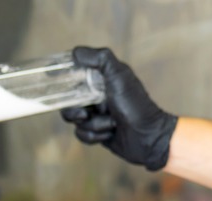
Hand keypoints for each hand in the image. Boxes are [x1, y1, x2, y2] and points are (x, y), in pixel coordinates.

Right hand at [61, 47, 177, 170]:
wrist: (148, 136)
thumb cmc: (136, 105)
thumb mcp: (119, 76)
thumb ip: (100, 59)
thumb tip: (76, 53)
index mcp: (101, 80)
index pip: (74, 77)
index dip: (65, 83)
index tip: (62, 87)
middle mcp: (97, 96)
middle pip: (68, 102)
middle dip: (74, 111)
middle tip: (85, 113)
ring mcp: (97, 115)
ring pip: (76, 121)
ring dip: (93, 124)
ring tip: (110, 124)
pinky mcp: (98, 132)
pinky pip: (82, 135)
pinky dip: (95, 135)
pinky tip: (110, 133)